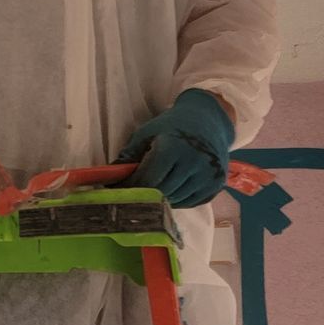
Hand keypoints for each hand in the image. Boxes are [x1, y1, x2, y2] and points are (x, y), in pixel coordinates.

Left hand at [115, 89, 235, 207]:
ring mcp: (208, 177)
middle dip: (142, 195)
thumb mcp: (146, 134)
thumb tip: (108, 178)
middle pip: (160, 193)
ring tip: (151, 187)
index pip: (147, 180)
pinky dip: (175, 199)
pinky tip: (170, 186)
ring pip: (174, 201)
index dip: (129, 188)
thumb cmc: (172, 126)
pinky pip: (188, 203)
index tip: (116, 189)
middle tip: (129, 193)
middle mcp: (194, 163)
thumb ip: (128, 156)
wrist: (208, 121)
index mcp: (174, 148)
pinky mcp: (215, 186)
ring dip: (159, 199)